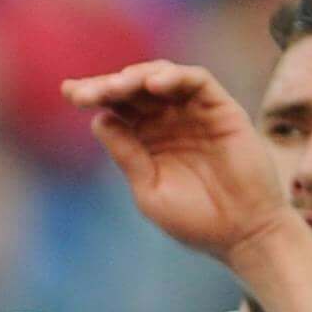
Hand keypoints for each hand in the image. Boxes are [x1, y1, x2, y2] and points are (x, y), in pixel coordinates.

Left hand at [62, 60, 292, 264]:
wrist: (244, 235)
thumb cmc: (196, 220)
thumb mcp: (149, 189)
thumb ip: (127, 155)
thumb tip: (98, 119)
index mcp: (146, 139)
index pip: (115, 107)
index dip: (92, 95)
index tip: (68, 92)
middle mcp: (168, 120)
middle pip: (132, 89)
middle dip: (106, 85)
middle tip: (83, 92)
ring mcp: (195, 113)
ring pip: (162, 76)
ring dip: (136, 76)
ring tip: (116, 86)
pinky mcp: (223, 110)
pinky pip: (198, 81)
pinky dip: (175, 76)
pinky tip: (153, 85)